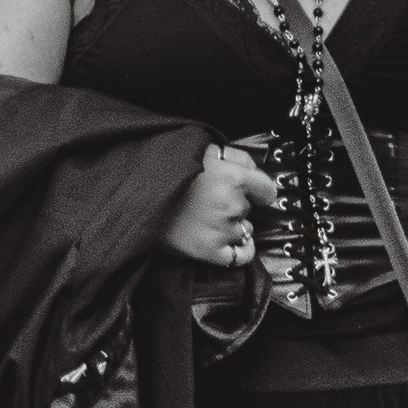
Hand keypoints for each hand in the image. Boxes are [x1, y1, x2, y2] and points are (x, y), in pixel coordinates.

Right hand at [162, 141, 279, 267]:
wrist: (139, 198)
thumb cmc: (169, 172)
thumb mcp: (206, 151)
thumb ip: (237, 158)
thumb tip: (255, 171)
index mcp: (233, 178)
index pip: (267, 190)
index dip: (259, 190)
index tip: (253, 192)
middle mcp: (231, 205)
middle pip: (249, 209)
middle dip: (237, 204)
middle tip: (212, 200)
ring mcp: (222, 230)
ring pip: (245, 230)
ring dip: (234, 226)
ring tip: (209, 217)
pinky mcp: (209, 251)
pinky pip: (240, 256)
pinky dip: (242, 250)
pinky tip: (236, 243)